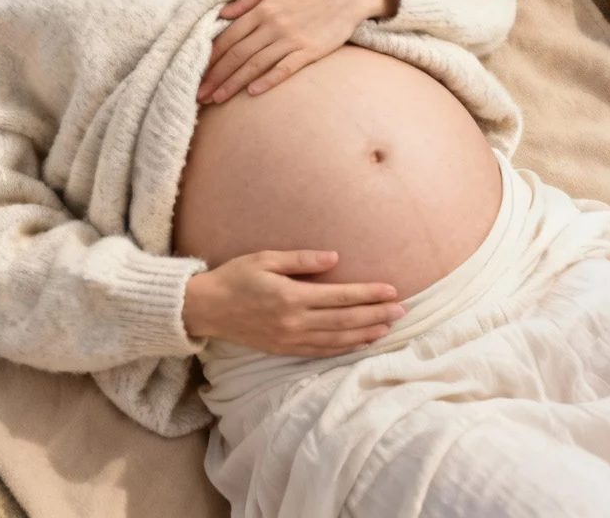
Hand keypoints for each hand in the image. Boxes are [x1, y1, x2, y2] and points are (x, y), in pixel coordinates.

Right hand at [182, 249, 404, 356]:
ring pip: (338, 339)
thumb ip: (301, 259)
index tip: (391, 290)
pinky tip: (360, 342)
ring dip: (366, 333)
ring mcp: (291, 339)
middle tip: (402, 310)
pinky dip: (345, 347)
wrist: (208, 308)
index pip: (340, 296)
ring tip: (389, 326)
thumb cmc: (235, 276)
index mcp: (291, 296)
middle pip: (345, 320)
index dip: (368, 294)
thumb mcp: (265, 258)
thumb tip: (335, 258)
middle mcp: (295, 322)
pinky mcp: (285, 350)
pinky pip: (322, 351)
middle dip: (376, 314)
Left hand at [197, 0, 396, 104]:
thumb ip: (246, 1)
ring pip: (255, 64)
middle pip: (237, 54)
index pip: (228, 38)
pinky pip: (284, 68)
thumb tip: (221, 14)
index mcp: (261, 10)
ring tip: (216, 99)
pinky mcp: (309, 51)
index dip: (210, 58)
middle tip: (199, 94)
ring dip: (233, 83)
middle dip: (216, 76)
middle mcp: (272, 25)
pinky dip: (267, 80)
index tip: (196, 73)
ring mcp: (291, 39)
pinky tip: (252, 93)